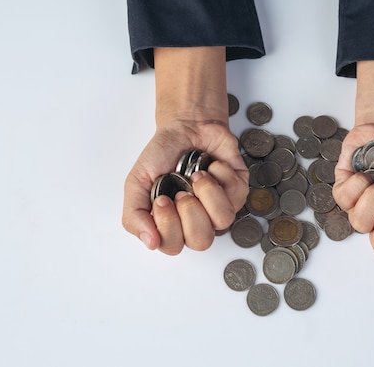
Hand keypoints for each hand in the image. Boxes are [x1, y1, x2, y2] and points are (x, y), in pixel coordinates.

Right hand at [121, 46, 246, 254]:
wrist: (185, 126)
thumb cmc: (163, 156)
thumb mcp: (137, 182)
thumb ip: (134, 214)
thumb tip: (149, 242)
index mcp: (174, 225)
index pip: (173, 246)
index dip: (168, 225)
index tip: (161, 199)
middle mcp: (199, 221)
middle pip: (201, 241)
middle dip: (190, 212)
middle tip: (181, 191)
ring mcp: (221, 207)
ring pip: (223, 219)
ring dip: (207, 193)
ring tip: (196, 176)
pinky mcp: (239, 189)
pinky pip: (236, 192)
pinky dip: (219, 173)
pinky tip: (210, 165)